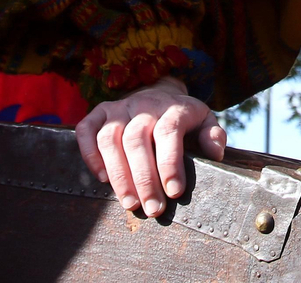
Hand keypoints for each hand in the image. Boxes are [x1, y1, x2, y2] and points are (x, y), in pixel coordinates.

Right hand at [74, 75, 225, 216]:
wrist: (158, 92)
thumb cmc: (183, 117)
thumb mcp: (205, 121)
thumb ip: (213, 135)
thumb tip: (214, 153)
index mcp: (172, 107)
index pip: (168, 132)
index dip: (170, 163)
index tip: (174, 192)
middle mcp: (143, 104)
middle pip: (136, 139)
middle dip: (144, 178)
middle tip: (153, 208)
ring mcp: (119, 107)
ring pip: (110, 138)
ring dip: (118, 174)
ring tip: (130, 203)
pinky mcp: (100, 112)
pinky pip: (86, 130)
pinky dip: (89, 154)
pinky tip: (101, 178)